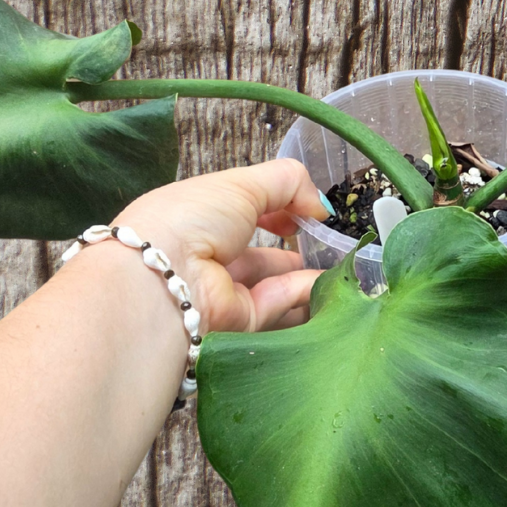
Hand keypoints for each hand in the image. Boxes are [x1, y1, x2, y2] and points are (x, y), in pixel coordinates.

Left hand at [113, 160, 330, 334]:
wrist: (166, 279)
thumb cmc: (194, 218)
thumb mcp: (241, 184)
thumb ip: (288, 184)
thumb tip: (320, 206)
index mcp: (197, 218)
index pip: (241, 213)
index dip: (276, 208)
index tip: (307, 210)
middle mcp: (207, 256)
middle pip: (259, 253)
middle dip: (294, 245)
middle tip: (330, 241)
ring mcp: (223, 292)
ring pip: (273, 283)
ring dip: (306, 272)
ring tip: (340, 263)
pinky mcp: (238, 323)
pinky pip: (276, 306)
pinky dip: (302, 293)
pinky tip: (326, 282)